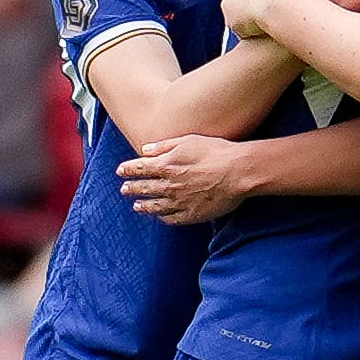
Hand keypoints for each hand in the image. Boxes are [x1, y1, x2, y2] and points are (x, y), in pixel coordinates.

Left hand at [121, 135, 255, 223]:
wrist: (238, 172)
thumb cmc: (216, 152)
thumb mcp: (188, 141)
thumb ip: (164, 146)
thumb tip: (146, 149)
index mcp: (166, 165)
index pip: (139, 168)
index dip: (127, 170)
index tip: (120, 172)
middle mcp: (169, 185)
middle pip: (144, 188)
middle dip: (131, 188)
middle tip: (124, 190)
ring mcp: (180, 202)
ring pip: (154, 206)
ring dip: (143, 206)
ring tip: (137, 206)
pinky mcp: (193, 214)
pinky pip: (172, 218)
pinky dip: (163, 217)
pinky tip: (160, 216)